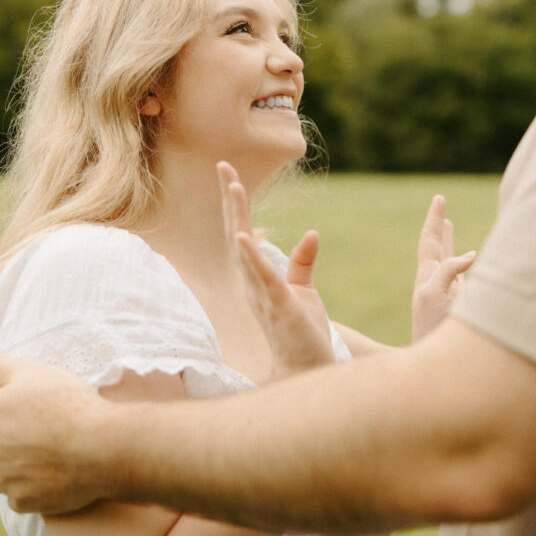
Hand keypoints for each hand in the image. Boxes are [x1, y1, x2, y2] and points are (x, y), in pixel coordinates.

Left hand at [0, 344, 106, 512]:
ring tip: (39, 448)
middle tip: (24, 423)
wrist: (101, 447)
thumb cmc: (67, 404)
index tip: (12, 397)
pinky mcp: (23, 501)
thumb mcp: (33, 372)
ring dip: (6, 460)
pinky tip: (50, 470)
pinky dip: (27, 483)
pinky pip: (16, 492)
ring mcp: (3, 479)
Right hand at [217, 162, 334, 379]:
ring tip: (233, 189)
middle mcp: (252, 282)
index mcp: (256, 275)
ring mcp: (262, 295)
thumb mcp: (302, 290)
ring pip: (244, 251)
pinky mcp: (279, 308)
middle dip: (230, 200)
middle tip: (222, 166)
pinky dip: (253, 258)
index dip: (234, 203)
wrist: (306, 370)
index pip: (241, 231)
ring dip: (237, 219)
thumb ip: (302, 261)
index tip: (228, 172)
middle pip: (236, 233)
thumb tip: (312, 232)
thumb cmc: (300, 331)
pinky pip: (264, 279)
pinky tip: (244, 237)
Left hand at [412, 195, 475, 340]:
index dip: (434, 219)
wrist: (436, 363)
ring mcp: (449, 293)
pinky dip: (467, 264)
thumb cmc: (431, 330)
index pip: (429, 240)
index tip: (439, 198)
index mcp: (427, 276)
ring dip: (449, 241)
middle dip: (439, 224)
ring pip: (449, 260)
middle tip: (439, 202)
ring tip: (448, 225)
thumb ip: (448, 271)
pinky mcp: (463, 306)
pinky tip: (472, 262)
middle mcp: (437, 282)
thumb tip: (472, 255)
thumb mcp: (432, 294)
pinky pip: (465, 277)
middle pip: (436, 245)